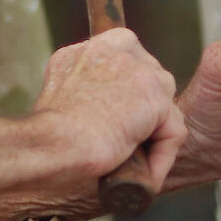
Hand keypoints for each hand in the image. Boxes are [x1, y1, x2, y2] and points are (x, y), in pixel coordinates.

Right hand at [29, 29, 187, 193]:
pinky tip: (144, 173)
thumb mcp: (59, 90)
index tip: (117, 120)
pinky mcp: (154, 99)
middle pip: (152, 82)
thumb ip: (84, 83)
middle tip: (129, 147)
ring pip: (165, 107)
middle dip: (146, 115)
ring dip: (154, 138)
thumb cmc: (46, 133)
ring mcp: (138, 71)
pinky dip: (162, 157)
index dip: (127, 95)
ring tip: (135, 164)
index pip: (128, 62)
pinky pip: (173, 131)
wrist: (48, 144)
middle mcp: (117, 49)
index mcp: (92, 47)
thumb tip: (100, 102)